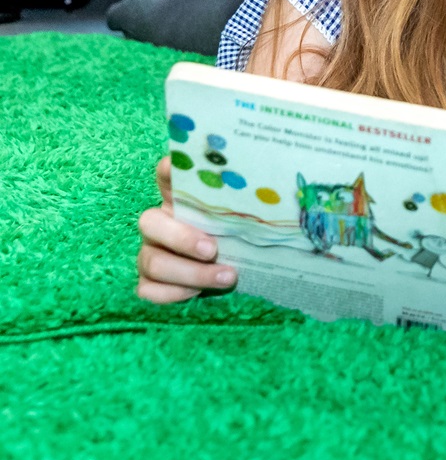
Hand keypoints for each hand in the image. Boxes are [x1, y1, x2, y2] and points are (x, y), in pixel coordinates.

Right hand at [136, 155, 237, 303]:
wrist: (232, 273)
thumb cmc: (241, 236)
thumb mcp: (246, 216)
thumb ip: (250, 201)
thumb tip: (283, 185)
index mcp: (181, 200)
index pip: (166, 176)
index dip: (169, 170)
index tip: (177, 166)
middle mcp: (160, 223)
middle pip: (149, 222)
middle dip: (181, 238)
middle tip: (212, 249)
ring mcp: (151, 252)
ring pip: (151, 261)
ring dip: (190, 272)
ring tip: (227, 276)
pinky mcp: (149, 281)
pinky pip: (148, 289)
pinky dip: (173, 293)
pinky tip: (197, 293)